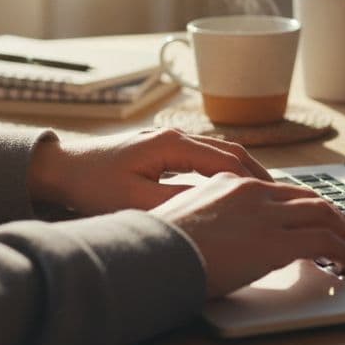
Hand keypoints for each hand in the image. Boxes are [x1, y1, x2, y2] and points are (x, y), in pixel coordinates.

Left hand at [28, 128, 271, 214]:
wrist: (61, 169)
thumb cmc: (91, 185)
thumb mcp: (134, 201)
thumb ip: (176, 203)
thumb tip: (214, 208)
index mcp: (172, 145)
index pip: (228, 162)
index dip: (256, 183)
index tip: (276, 201)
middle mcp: (176, 137)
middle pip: (232, 152)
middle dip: (260, 175)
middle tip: (284, 199)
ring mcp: (171, 141)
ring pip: (222, 152)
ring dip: (246, 172)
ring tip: (268, 195)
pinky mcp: (165, 150)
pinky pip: (207, 157)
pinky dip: (228, 171)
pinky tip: (236, 189)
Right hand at [150, 173, 344, 297]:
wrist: (152, 255)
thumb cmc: (157, 247)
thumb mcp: (182, 221)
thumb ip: (207, 221)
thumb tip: (213, 238)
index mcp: (230, 184)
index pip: (278, 190)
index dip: (302, 206)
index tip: (311, 220)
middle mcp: (253, 192)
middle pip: (309, 197)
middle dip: (332, 217)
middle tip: (343, 235)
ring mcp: (267, 214)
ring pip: (324, 214)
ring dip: (344, 233)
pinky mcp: (278, 241)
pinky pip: (326, 242)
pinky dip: (343, 251)